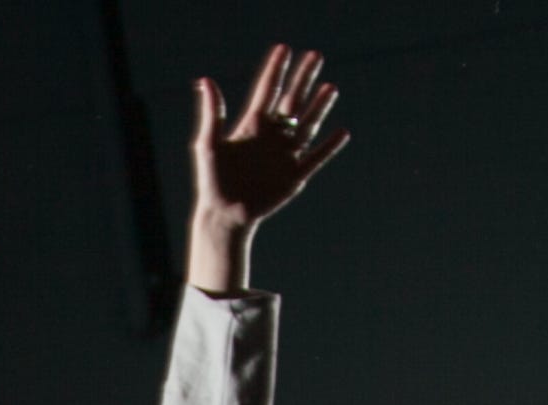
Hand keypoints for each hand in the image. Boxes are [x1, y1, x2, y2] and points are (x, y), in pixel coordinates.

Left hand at [192, 45, 349, 234]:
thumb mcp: (208, 144)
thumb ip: (212, 113)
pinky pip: (316, 158)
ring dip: (319, 106)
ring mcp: (285, 155)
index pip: (267, 90)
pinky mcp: (294, 176)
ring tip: (330, 87)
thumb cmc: (212, 180)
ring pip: (307, 125)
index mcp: (252, 125)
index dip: (275, 69)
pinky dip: (329, 146)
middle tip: (315, 55)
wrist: (224, 214)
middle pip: (292, 101)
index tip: (283, 48)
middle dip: (303, 78)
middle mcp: (272, 136)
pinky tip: (342, 131)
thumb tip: (206, 81)